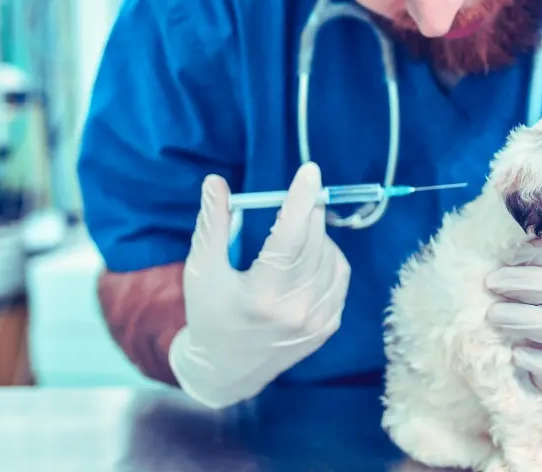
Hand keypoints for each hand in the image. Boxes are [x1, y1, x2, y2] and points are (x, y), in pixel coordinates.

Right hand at [168, 162, 349, 408]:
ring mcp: (318, 320)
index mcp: (262, 295)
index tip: (310, 171)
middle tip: (294, 202)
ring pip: (331, 256)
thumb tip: (216, 181)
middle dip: (306, 213)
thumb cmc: (209, 315)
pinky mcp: (329, 326)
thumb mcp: (201, 270)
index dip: (300, 200)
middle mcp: (296, 310)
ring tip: (292, 237)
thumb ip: (212, 224)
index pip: (289, 236)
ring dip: (317, 235)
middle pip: (314, 241)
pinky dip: (328, 258)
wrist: (226, 370)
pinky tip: (308, 257)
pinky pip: (341, 277)